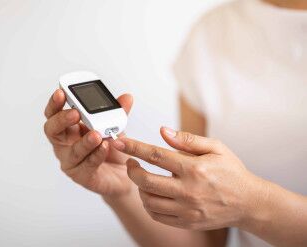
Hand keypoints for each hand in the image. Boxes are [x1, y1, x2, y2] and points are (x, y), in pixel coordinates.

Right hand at [43, 89, 133, 196]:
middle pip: (52, 130)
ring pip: (71, 151)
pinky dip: (97, 155)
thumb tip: (127, 97)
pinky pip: (87, 165)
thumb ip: (118, 112)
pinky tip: (105, 147)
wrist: (124, 174)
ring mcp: (71, 161)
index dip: (55, 103)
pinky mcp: (82, 176)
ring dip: (84, 141)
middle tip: (76, 113)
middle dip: (62, 119)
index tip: (61, 92)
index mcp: (69, 127)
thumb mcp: (115, 126)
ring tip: (96, 134)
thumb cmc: (112, 148)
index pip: (54, 113)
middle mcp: (65, 144)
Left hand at [112, 127, 267, 229]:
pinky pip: (157, 215)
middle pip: (146, 181)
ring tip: (143, 178)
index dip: (134, 148)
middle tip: (131, 163)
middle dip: (132, 170)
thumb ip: (188, 140)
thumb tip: (163, 131)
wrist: (249, 203)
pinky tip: (152, 194)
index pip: (155, 155)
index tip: (119, 142)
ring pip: (148, 200)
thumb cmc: (232, 173)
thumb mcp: (216, 148)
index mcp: (194, 168)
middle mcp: (188, 190)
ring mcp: (187, 209)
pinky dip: (148, 204)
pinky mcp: (186, 222)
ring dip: (139, 188)